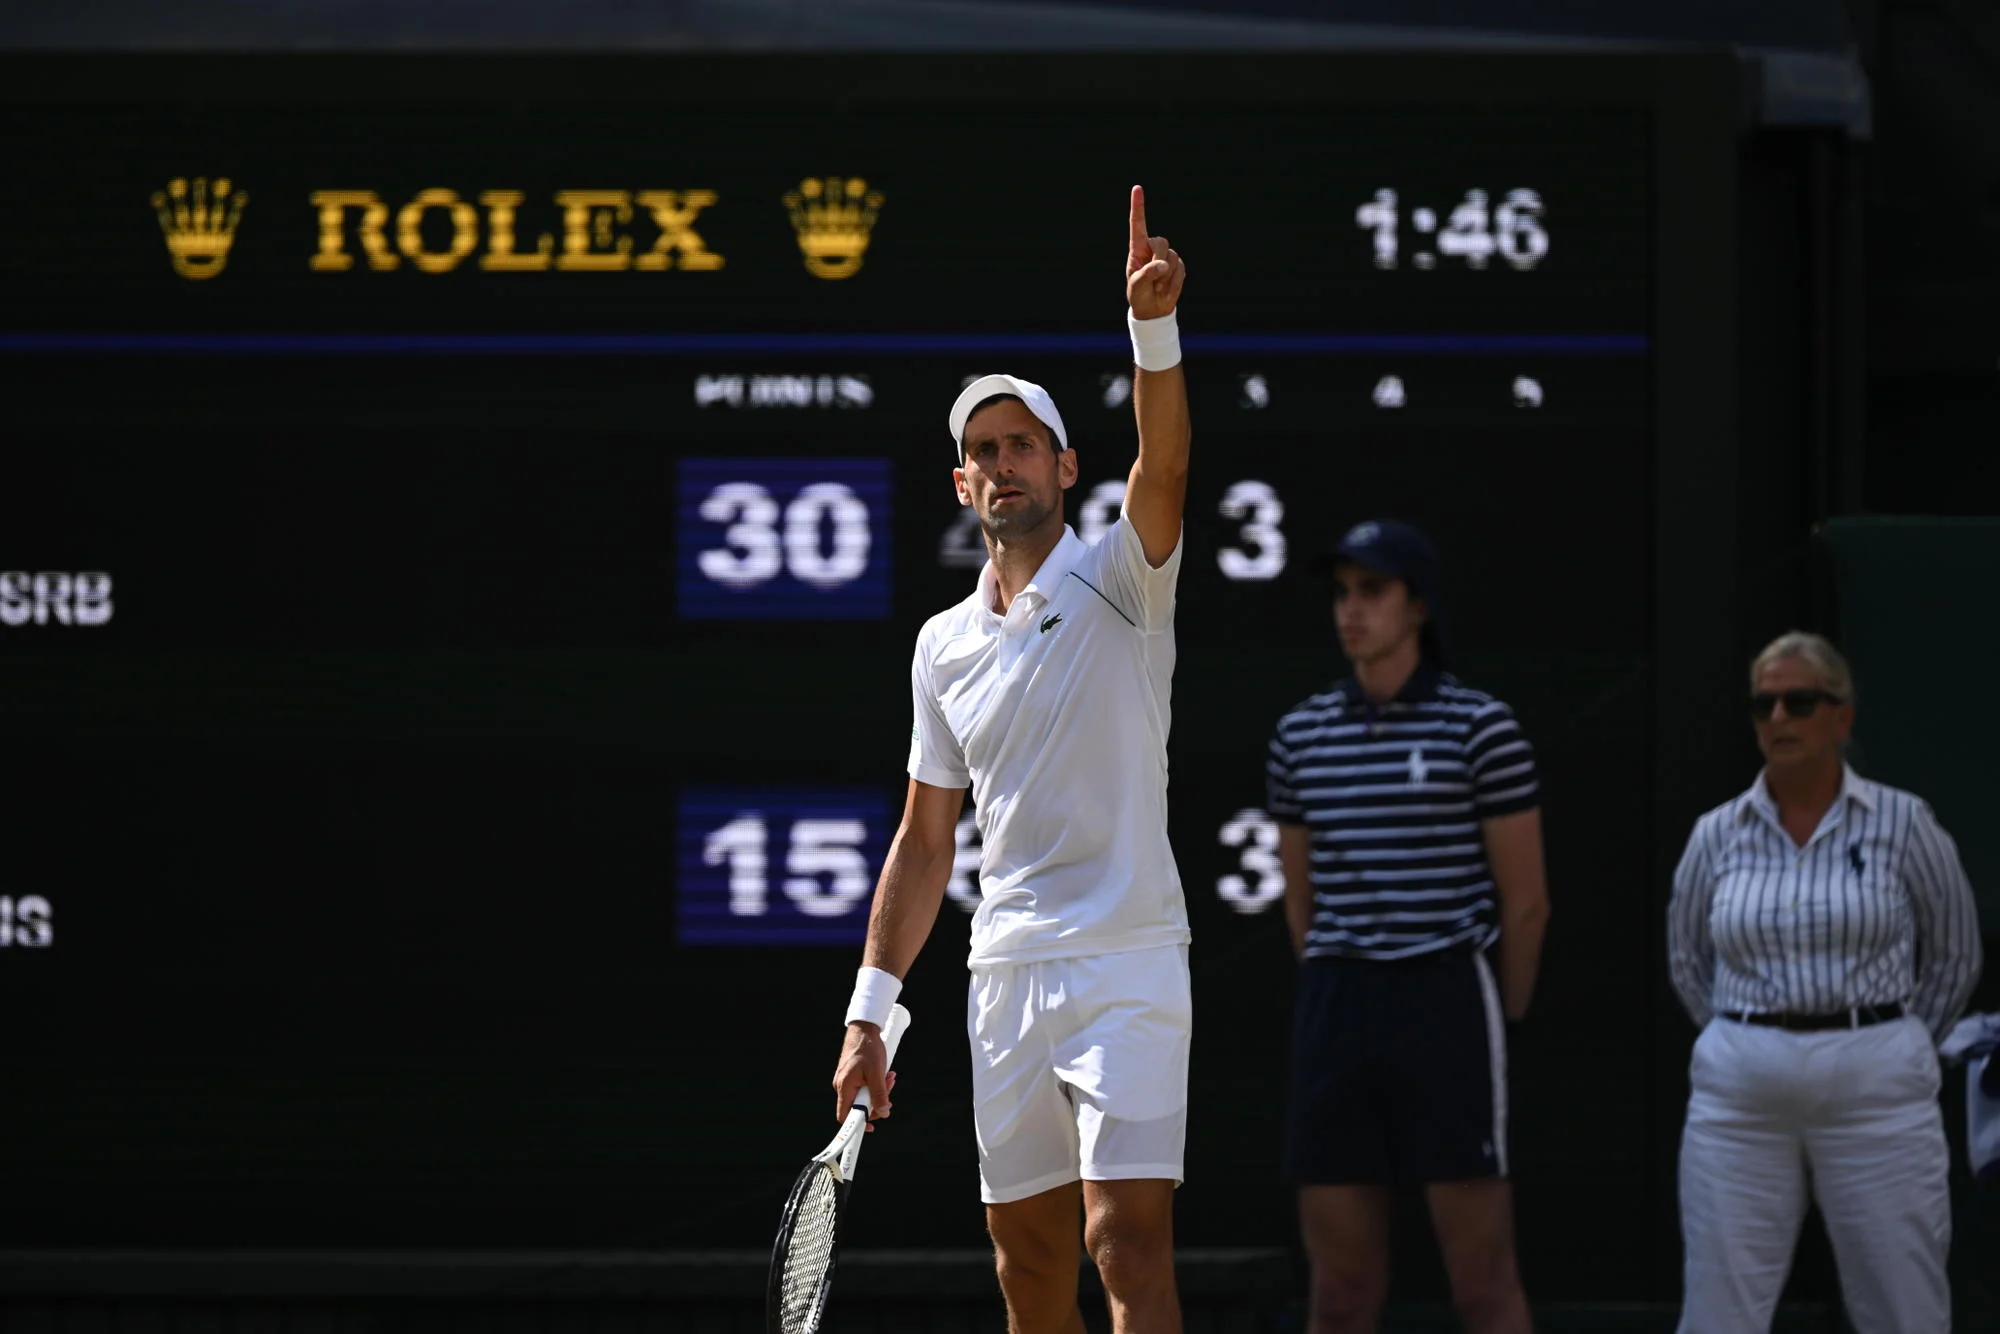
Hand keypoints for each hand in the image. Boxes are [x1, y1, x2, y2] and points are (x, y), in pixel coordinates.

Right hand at [832, 1021, 897, 1128]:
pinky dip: (875, 1084)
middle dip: (877, 1102)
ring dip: (879, 1091)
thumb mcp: (877, 1073)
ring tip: (889, 1078)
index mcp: (845, 1087)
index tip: (870, 1128)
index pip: (846, 1116)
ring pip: (864, 1096)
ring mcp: (847, 1081)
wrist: (863, 1029)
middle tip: (888, 1091)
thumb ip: (879, 1095)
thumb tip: (883, 1112)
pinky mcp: (852, 1076)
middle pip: (859, 1106)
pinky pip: (864, 1087)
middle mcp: (842, 1086)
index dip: (857, 1125)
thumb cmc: (867, 1048)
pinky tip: (884, 1074)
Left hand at [1124, 184, 1184, 320]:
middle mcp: (1152, 249)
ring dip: (1165, 276)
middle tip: (1153, 278)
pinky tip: (1166, 288)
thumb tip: (1162, 264)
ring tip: (1157, 286)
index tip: (1137, 188)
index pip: (1137, 224)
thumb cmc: (1139, 295)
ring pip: (1172, 256)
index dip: (1138, 206)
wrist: (1153, 309)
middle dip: (1158, 260)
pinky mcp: (1177, 266)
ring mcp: (1166, 257)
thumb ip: (1146, 274)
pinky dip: (1174, 281)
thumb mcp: (1137, 286)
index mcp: (1137, 249)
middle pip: (1161, 242)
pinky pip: (1180, 268)